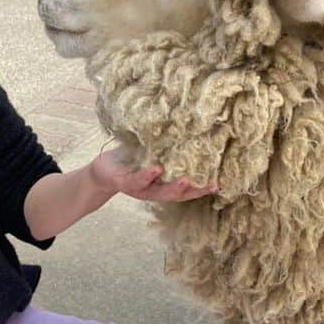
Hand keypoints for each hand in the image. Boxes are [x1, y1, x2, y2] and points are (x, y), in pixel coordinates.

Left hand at [88, 147, 216, 203]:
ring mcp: (140, 188)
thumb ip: (169, 150)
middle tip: (212, 184)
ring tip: (186, 180)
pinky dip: (147, 175)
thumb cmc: (132, 160)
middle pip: (178, 194)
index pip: (188, 188)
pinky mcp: (124, 183)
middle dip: (195, 190)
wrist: (102, 170)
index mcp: (164, 184)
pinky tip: (156, 168)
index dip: (204, 187)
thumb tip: (193, 130)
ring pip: (159, 191)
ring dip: (173, 187)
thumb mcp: (153, 154)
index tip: (221, 182)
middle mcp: (155, 190)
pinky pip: (137, 180)